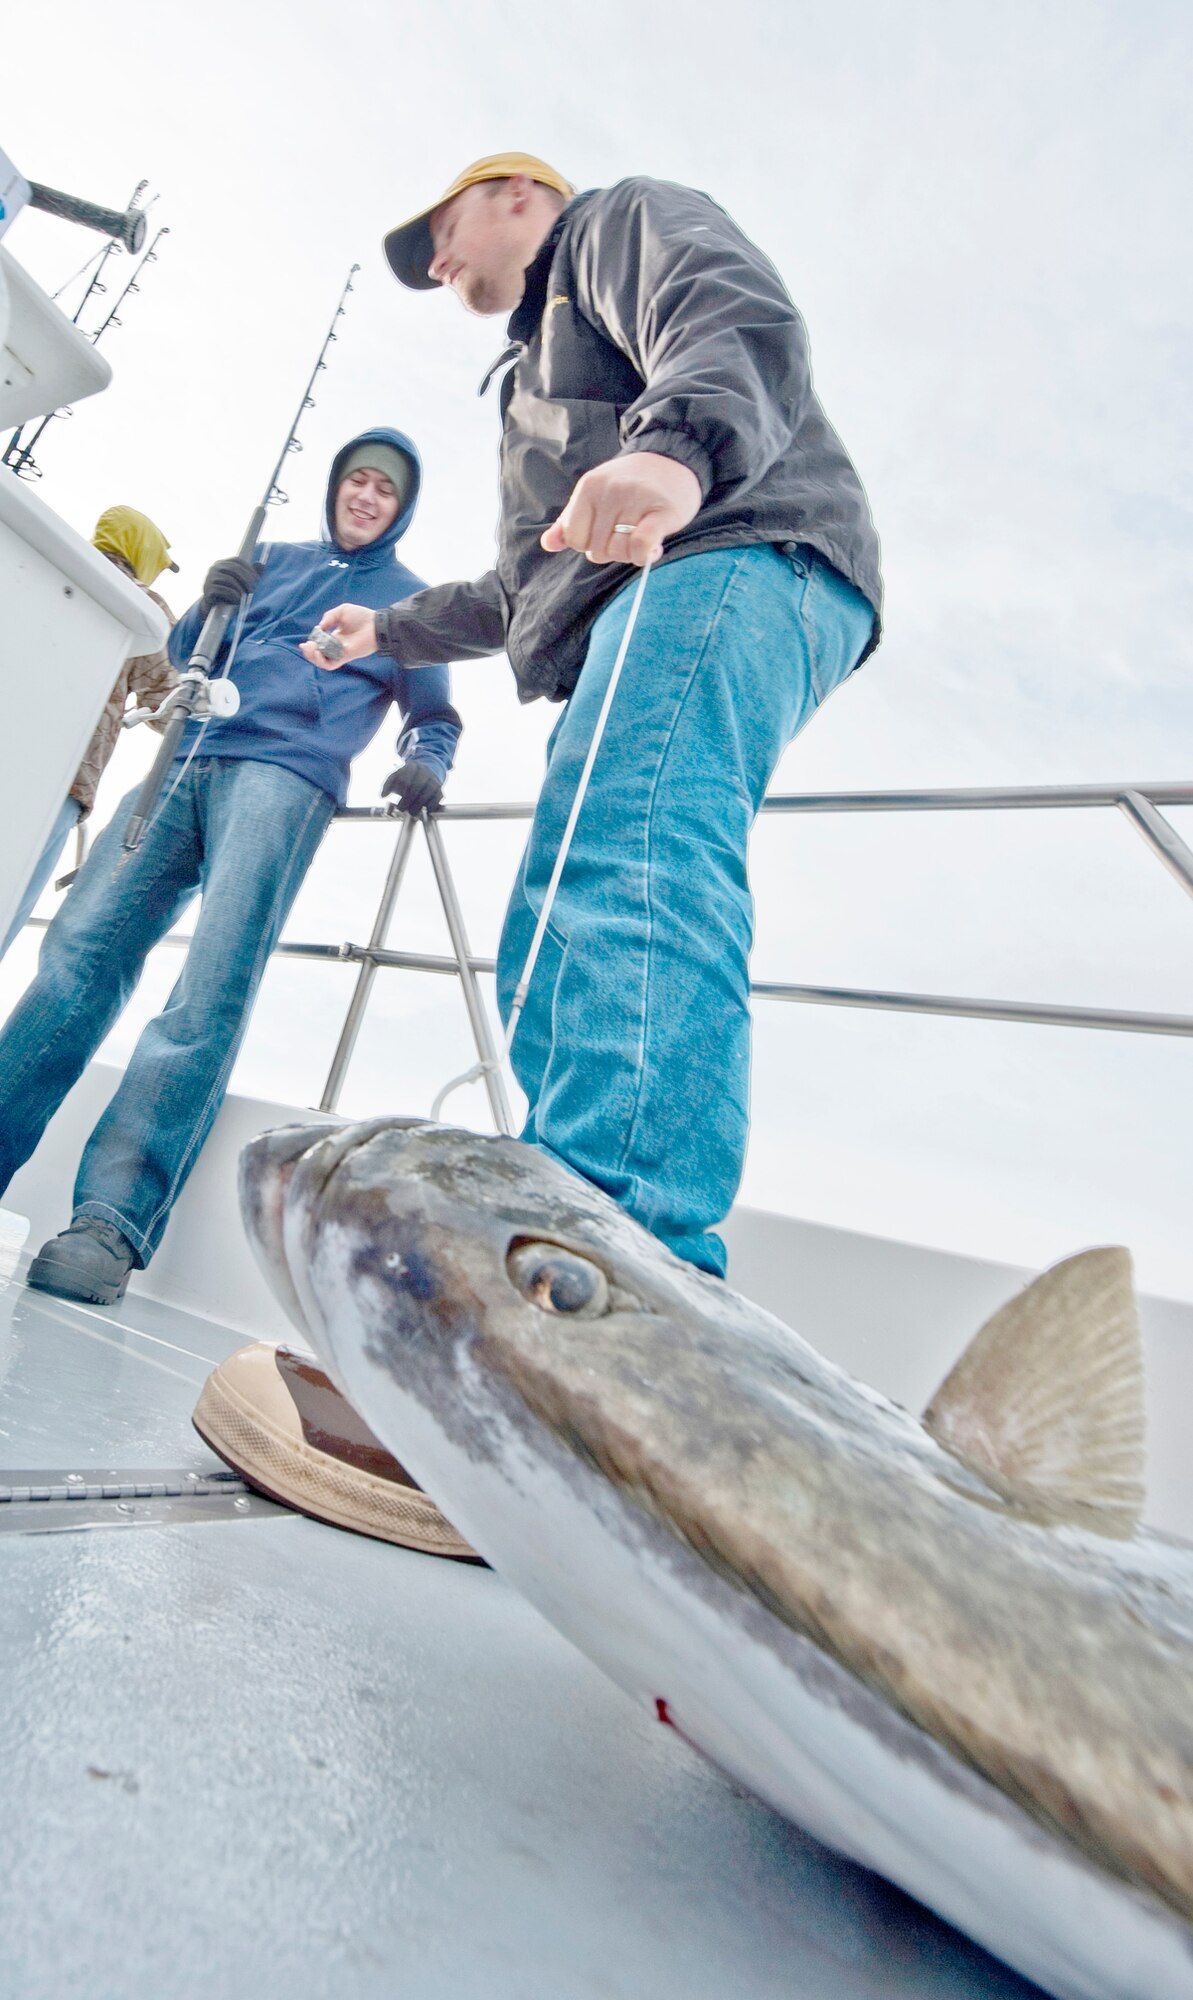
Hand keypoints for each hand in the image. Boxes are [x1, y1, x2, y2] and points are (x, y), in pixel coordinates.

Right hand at [201, 557, 262, 614]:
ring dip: (240, 589)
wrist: (214, 609)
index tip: (258, 580)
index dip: (249, 569)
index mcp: (223, 563)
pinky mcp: (208, 589)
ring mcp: (209, 578)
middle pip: (234, 569)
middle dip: (247, 580)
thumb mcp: (241, 584)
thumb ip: (251, 574)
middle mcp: (214, 568)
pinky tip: (238, 600)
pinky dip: (232, 595)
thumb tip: (262, 564)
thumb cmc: (230, 594)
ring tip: (247, 597)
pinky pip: (222, 590)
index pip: (237, 561)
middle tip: (254, 590)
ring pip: (229, 579)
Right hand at [299, 604, 377, 669]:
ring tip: (310, 648)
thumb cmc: (362, 617)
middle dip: (308, 652)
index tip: (308, 640)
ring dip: (312, 657)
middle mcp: (336, 646)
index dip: (311, 644)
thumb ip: (329, 617)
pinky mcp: (344, 658)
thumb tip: (319, 628)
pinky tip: (318, 652)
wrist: (375, 624)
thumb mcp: (342, 611)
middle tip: (306, 645)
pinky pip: (330, 665)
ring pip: (322, 662)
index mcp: (334, 636)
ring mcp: (340, 653)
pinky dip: (321, 661)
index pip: (319, 644)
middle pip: (318, 655)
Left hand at [381, 761, 442, 815]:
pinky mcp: (439, 788)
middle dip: (408, 801)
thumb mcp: (396, 776)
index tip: (397, 801)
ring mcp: (433, 779)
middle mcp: (424, 772)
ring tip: (412, 812)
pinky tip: (425, 810)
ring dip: (419, 805)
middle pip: (417, 787)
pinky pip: (438, 797)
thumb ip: (387, 784)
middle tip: (402, 809)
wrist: (427, 771)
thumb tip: (382, 795)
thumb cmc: (408, 777)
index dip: (402, 792)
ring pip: (428, 792)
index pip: (406, 779)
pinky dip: (432, 805)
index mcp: (411, 767)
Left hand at [540, 451, 701, 566]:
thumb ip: (570, 521)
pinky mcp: (662, 511)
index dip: (589, 545)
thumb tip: (547, 544)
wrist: (672, 460)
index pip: (574, 539)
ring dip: (631, 554)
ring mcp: (635, 499)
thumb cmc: (630, 485)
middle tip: (627, 534)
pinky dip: (643, 555)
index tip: (606, 533)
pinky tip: (652, 550)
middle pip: (597, 549)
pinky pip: (641, 545)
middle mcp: (609, 491)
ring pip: (619, 550)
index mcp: (588, 487)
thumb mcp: (594, 495)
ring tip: (641, 538)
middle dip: (612, 551)